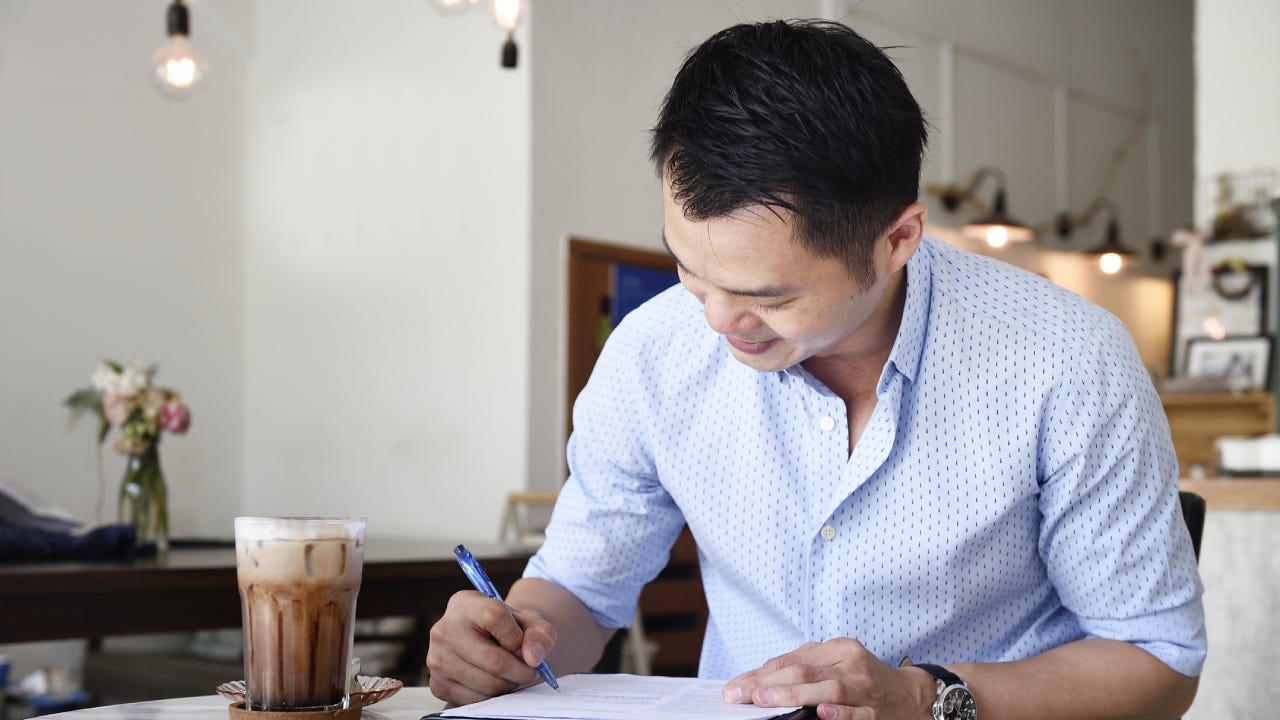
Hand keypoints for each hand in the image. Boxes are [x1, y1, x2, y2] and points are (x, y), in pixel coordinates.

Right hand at [426, 590, 557, 704]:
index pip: (495, 616)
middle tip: (528, 670)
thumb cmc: (508, 629)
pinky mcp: (437, 684)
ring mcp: (437, 658)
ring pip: (487, 684)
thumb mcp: (529, 622)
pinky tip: (494, 681)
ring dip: (509, 685)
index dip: (517, 636)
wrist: (485, 641)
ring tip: (511, 674)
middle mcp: (444, 629)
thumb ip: (540, 634)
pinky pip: (475, 700)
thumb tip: (533, 657)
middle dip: (521, 671)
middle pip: (493, 660)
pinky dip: (493, 696)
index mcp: (465, 604)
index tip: (523, 644)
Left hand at [721, 638, 934, 719]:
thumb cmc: (864, 677)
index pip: (793, 660)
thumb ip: (805, 665)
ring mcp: (865, 690)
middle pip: (804, 672)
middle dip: (768, 684)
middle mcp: (852, 665)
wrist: (911, 695)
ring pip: (827, 690)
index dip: (761, 673)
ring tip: (765, 701)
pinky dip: (839, 714)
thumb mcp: (837, 662)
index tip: (735, 686)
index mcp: (840, 648)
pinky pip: (856, 714)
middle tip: (740, 695)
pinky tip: (822, 712)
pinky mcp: (876, 714)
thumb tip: (762, 677)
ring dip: (793, 696)